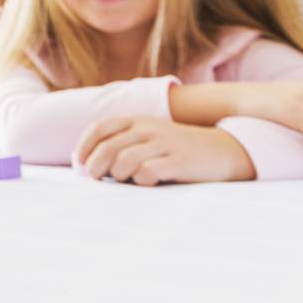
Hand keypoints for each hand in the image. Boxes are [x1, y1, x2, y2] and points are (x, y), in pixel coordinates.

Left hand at [75, 117, 254, 184]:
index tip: (81, 163)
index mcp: (137, 120)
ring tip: (126, 180)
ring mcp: (164, 144)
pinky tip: (148, 182)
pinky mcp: (178, 162)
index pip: (100, 128)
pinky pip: (147, 173)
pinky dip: (140, 182)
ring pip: (123, 161)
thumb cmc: (175, 149)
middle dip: (95, 167)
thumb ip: (122, 144)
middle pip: (108, 148)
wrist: (221, 150)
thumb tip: (88, 166)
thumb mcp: (149, 137)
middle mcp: (148, 128)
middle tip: (97, 179)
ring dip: (118, 175)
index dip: (85, 146)